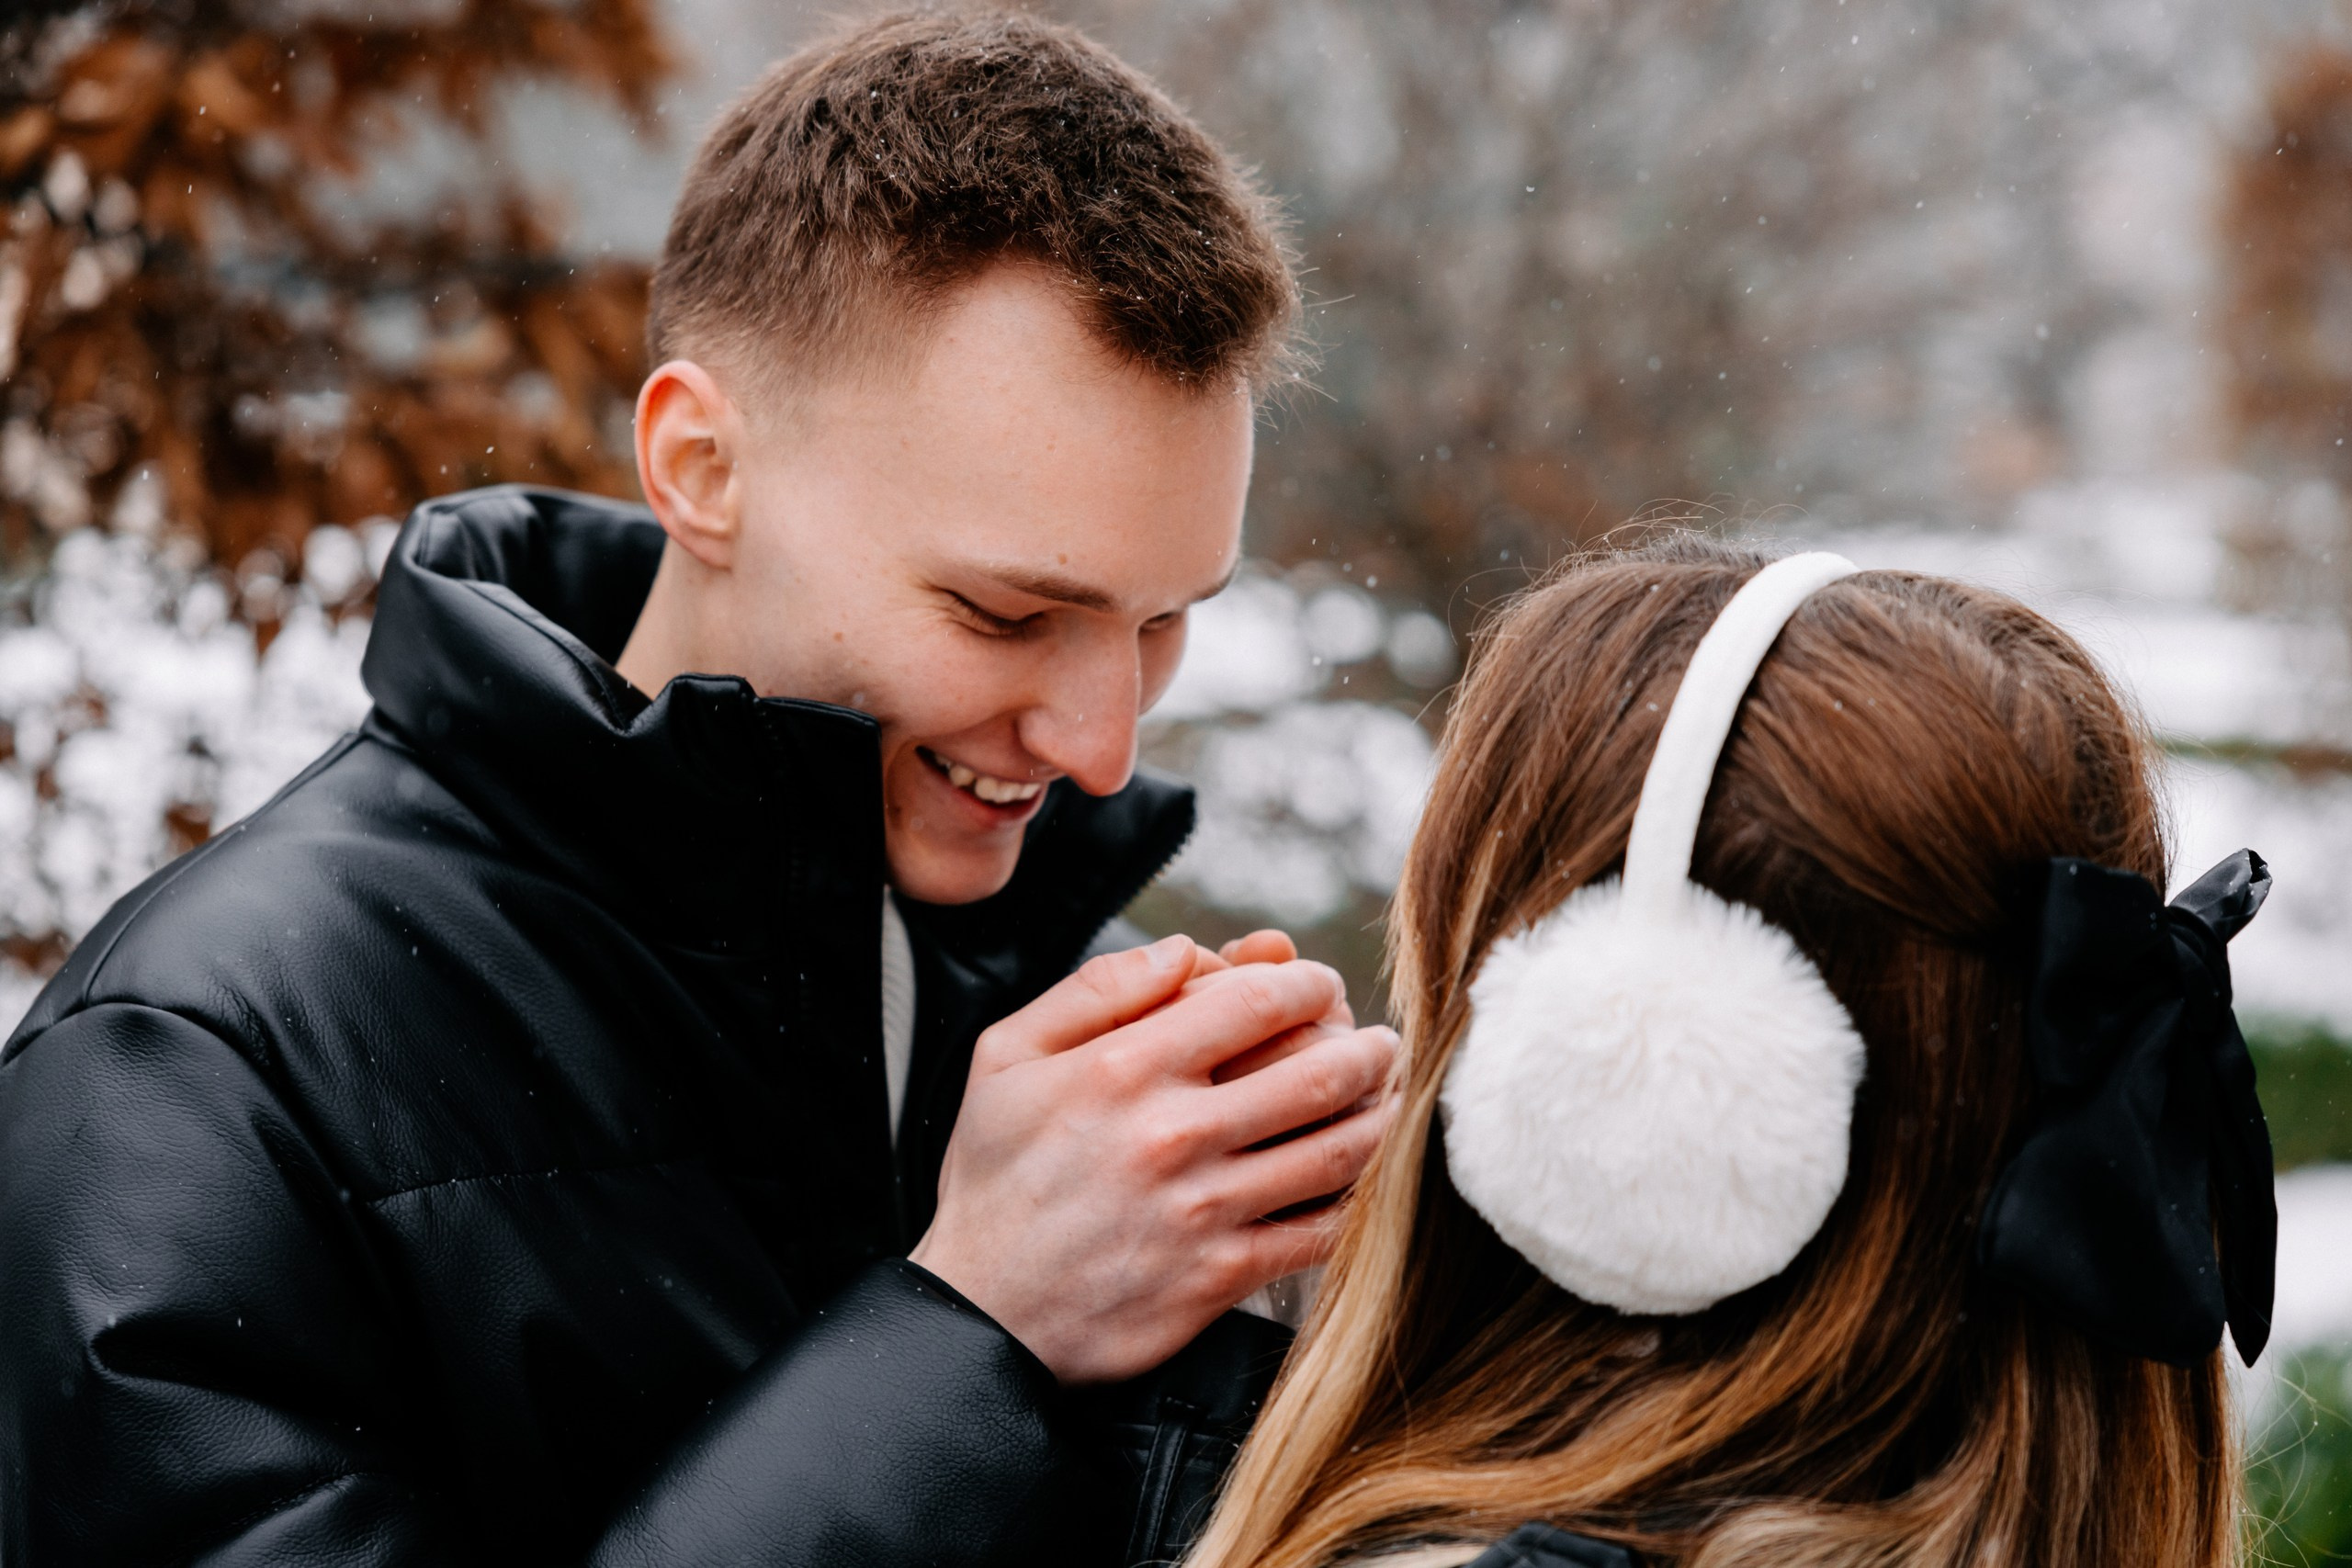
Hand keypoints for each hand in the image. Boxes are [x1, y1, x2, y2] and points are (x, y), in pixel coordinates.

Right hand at [908, 934, 1397, 1382]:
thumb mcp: (1007, 1055)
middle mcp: (1173, 1135)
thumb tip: (1187, 950)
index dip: (1309, 983)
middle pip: (1318, 1072)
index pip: (1257, 1002)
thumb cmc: (995, 1177)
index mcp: (1125, 1068)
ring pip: (1336, 1152)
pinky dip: (1358, 1202)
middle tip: (1383, 1043)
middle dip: (1368, 1049)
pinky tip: (1364, 1181)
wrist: (981, 1313)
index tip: (1321, 985)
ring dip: (1382, 1118)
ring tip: (1394, 1100)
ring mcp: (1204, 1210)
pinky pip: (1320, 1232)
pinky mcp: (1222, 1276)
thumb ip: (1096, 988)